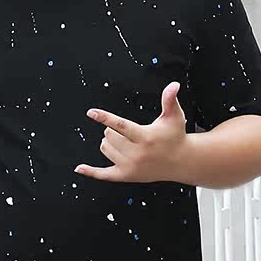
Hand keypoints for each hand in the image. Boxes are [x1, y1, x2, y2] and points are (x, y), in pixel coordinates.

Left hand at [74, 81, 189, 182]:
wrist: (181, 162)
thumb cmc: (175, 136)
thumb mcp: (174, 116)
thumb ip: (170, 100)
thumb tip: (173, 85)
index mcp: (146, 137)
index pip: (121, 126)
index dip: (105, 118)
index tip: (91, 112)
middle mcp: (137, 153)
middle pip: (110, 136)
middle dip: (113, 130)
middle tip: (127, 132)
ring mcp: (131, 166)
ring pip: (105, 148)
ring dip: (109, 142)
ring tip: (124, 142)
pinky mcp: (126, 176)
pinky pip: (104, 175)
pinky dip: (91, 171)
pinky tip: (80, 168)